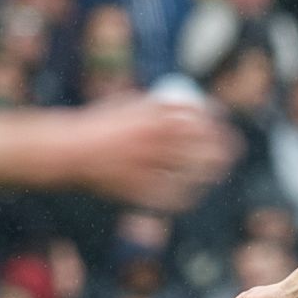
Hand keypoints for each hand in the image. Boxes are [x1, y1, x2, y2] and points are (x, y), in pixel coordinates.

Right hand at [73, 97, 237, 211]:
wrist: (67, 150)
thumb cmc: (97, 126)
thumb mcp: (127, 105)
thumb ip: (155, 106)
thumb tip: (183, 104)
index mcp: (154, 116)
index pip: (197, 113)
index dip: (214, 116)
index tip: (221, 120)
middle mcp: (156, 140)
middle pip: (204, 144)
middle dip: (223, 147)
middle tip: (229, 151)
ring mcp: (151, 166)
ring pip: (194, 171)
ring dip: (208, 172)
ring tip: (214, 173)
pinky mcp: (143, 189)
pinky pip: (174, 194)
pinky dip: (185, 194)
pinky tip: (190, 192)